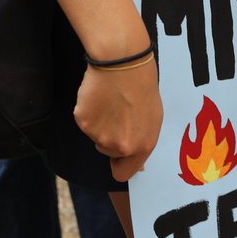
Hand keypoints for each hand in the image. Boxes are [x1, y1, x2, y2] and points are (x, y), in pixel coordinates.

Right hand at [74, 60, 163, 181]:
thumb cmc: (142, 87)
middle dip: (110, 138)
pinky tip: (101, 97)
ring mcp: (99, 135)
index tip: (117, 159)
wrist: (123, 63)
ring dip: (101, 124)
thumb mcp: (153, 118)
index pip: (123, 173)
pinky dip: (90, 112)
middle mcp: (120, 146)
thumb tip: (133, 157)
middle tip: (119, 114)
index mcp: (141, 146)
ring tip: (112, 103)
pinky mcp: (83, 121)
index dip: (119, 166)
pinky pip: (85, 122)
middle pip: (107, 153)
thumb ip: (142, 140)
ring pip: (95, 136)